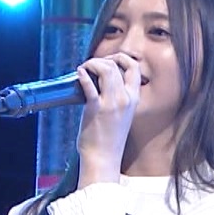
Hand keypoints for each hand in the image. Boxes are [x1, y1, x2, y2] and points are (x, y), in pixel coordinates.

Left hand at [75, 53, 140, 185]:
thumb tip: (103, 82)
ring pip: (106, 70)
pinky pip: (89, 85)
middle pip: (117, 66)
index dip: (122, 58)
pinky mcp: (96, 108)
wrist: (103, 156)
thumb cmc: (110, 138)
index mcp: (134, 99)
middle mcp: (125, 98)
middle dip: (102, 59)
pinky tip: (78, 72)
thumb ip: (118, 98)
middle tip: (91, 64)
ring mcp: (111, 103)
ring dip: (92, 64)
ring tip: (84, 68)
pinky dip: (83, 74)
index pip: (135, 69)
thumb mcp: (123, 114)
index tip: (110, 60)